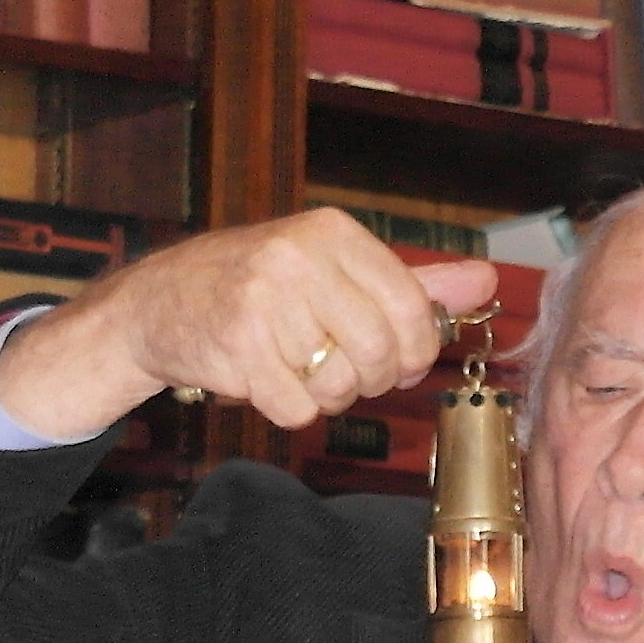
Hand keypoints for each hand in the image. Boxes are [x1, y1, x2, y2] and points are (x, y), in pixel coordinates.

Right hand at [0, 210, 498, 438]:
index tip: (398, 361)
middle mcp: (298, 258)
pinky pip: (296, 408)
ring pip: (338, 386)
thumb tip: (486, 284)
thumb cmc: (259, 288)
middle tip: (339, 369)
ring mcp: (264, 301)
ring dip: (324, 395)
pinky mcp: (237, 345)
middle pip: (379, 354)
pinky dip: (287, 409)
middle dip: (368, 379)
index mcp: (331, 233)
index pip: (410, 309)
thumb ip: (413, 282)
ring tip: (293, 367)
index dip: (414, 352)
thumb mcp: (335, 269)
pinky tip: (263, 378)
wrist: (158, 303)